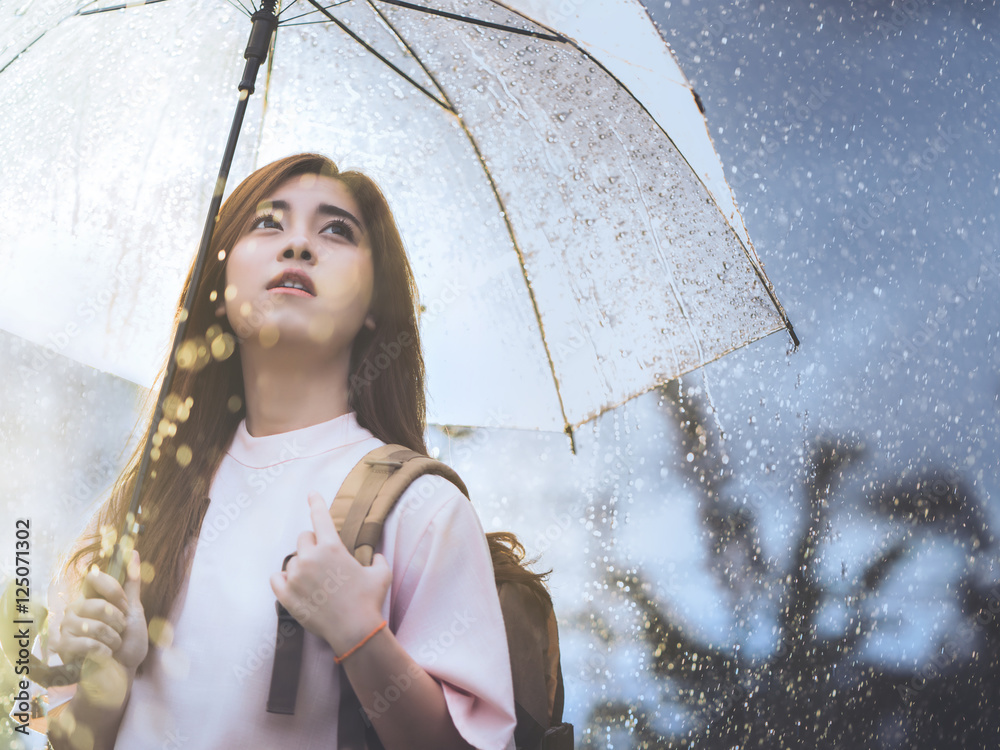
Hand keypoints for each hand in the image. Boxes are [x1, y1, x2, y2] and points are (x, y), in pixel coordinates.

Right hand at [57, 551, 147, 705]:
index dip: (114, 591)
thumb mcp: (134, 611)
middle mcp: (76, 608)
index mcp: (92, 597)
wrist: (121, 672)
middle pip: (98, 605)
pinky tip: (105, 656)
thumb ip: (132, 583)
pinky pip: (85, 643)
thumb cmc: (128, 643)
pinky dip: (103, 652)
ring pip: (93, 626)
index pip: (95, 577)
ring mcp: (67, 627)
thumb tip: (135, 552)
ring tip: (113, 646)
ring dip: (112, 639)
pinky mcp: (63, 647)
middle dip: (118, 622)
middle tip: (120, 632)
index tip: (124, 606)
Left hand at [270, 492, 390, 655]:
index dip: (316, 503)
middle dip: (312, 545)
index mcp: (332, 548)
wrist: (355, 630)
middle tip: (323, 561)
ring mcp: (296, 577)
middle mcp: (310, 558)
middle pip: (303, 539)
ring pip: (292, 560)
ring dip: (301, 565)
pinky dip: (284, 580)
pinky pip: (276, 578)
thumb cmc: (369, 600)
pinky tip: (294, 585)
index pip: (320, 517)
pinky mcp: (286, 595)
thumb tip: (375, 555)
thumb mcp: (381, 574)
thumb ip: (377, 559)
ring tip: (316, 581)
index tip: (311, 494)